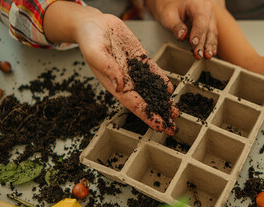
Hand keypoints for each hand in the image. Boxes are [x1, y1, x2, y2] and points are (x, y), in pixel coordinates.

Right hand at [44, 2, 178, 134]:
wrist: (94, 23)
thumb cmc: (89, 39)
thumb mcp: (95, 52)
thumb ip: (107, 68)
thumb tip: (121, 84)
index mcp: (115, 84)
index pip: (134, 104)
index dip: (147, 116)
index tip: (159, 126)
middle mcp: (127, 80)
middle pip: (147, 100)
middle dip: (160, 113)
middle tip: (172, 126)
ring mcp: (135, 70)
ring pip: (152, 88)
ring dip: (164, 101)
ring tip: (175, 111)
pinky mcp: (140, 58)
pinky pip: (153, 71)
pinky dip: (161, 80)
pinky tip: (169, 88)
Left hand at [146, 0, 217, 58]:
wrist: (171, 5)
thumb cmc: (170, 8)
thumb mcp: (168, 16)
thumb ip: (175, 26)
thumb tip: (182, 36)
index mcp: (197, 4)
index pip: (200, 20)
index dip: (198, 32)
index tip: (193, 43)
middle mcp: (206, 10)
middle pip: (207, 28)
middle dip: (204, 43)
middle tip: (199, 54)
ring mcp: (209, 18)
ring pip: (212, 33)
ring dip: (209, 46)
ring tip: (206, 56)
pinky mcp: (208, 26)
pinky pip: (211, 36)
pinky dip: (210, 45)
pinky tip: (209, 53)